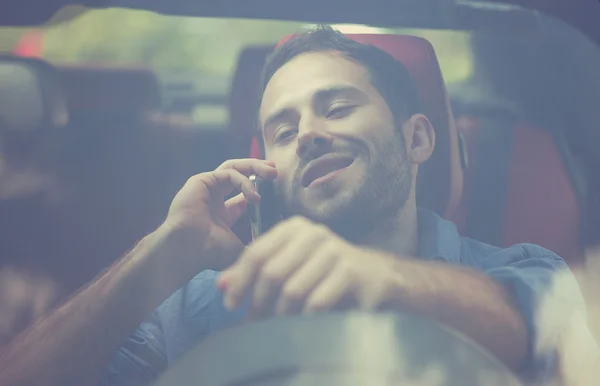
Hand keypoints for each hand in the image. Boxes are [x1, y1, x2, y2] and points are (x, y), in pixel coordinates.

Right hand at [163, 158, 276, 271]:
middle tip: (275, 171)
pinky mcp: (200, 180)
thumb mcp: (240, 249)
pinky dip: (244, 181)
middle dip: (258, 170)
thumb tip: (274, 250)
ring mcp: (206, 188)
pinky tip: (253, 196)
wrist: (188, 250)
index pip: (242, 197)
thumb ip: (255, 246)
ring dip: (254, 167)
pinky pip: (228, 173)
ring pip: (233, 168)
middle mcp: (213, 199)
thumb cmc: (210, 254)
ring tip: (272, 172)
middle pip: (239, 176)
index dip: (258, 191)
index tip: (275, 189)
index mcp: (221, 215)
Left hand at [217, 216, 398, 318]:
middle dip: (259, 302)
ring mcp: (335, 251)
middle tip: (254, 322)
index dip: (239, 280)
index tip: (231, 304)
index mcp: (294, 228)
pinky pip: (316, 302)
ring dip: (280, 316)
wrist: (376, 276)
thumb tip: (220, 284)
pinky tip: (302, 326)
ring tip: (277, 328)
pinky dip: (304, 319)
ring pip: (293, 290)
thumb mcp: (289, 266)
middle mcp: (314, 234)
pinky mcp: (351, 272)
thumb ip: (255, 272)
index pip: (256, 252)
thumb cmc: (324, 273)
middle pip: (272, 272)